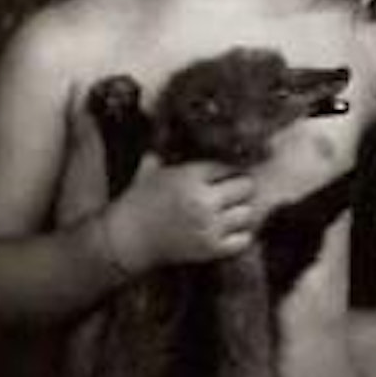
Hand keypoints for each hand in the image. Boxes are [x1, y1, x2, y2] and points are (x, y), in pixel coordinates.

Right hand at [104, 153, 257, 272]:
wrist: (127, 239)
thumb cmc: (137, 202)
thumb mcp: (150, 169)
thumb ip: (165, 150)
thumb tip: (171, 128)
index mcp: (189, 176)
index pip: (227, 165)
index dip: (228, 168)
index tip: (226, 172)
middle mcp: (202, 200)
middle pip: (245, 186)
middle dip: (241, 186)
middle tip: (234, 189)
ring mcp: (209, 226)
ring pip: (248, 212)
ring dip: (242, 209)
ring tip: (233, 209)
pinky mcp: (210, 248)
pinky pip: (243, 239)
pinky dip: (240, 234)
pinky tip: (230, 230)